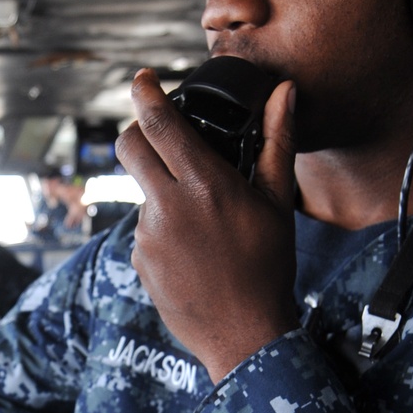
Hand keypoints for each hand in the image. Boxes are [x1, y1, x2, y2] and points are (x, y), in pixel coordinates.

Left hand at [116, 68, 298, 381]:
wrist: (244, 335)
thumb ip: (277, 141)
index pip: (159, 124)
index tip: (142, 78)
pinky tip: (192, 252)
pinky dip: (163, 230)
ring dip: (162, 193)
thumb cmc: (268, 267)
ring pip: (142, 193)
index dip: (144, 93)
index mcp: (204, 185)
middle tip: (156, 135)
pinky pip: (145, 230)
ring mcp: (148, 235)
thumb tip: (284, 91)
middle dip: (136, 133)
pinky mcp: (138, 260)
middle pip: (128, 148)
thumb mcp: (277, 202)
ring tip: (201, 224)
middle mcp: (169, 206)